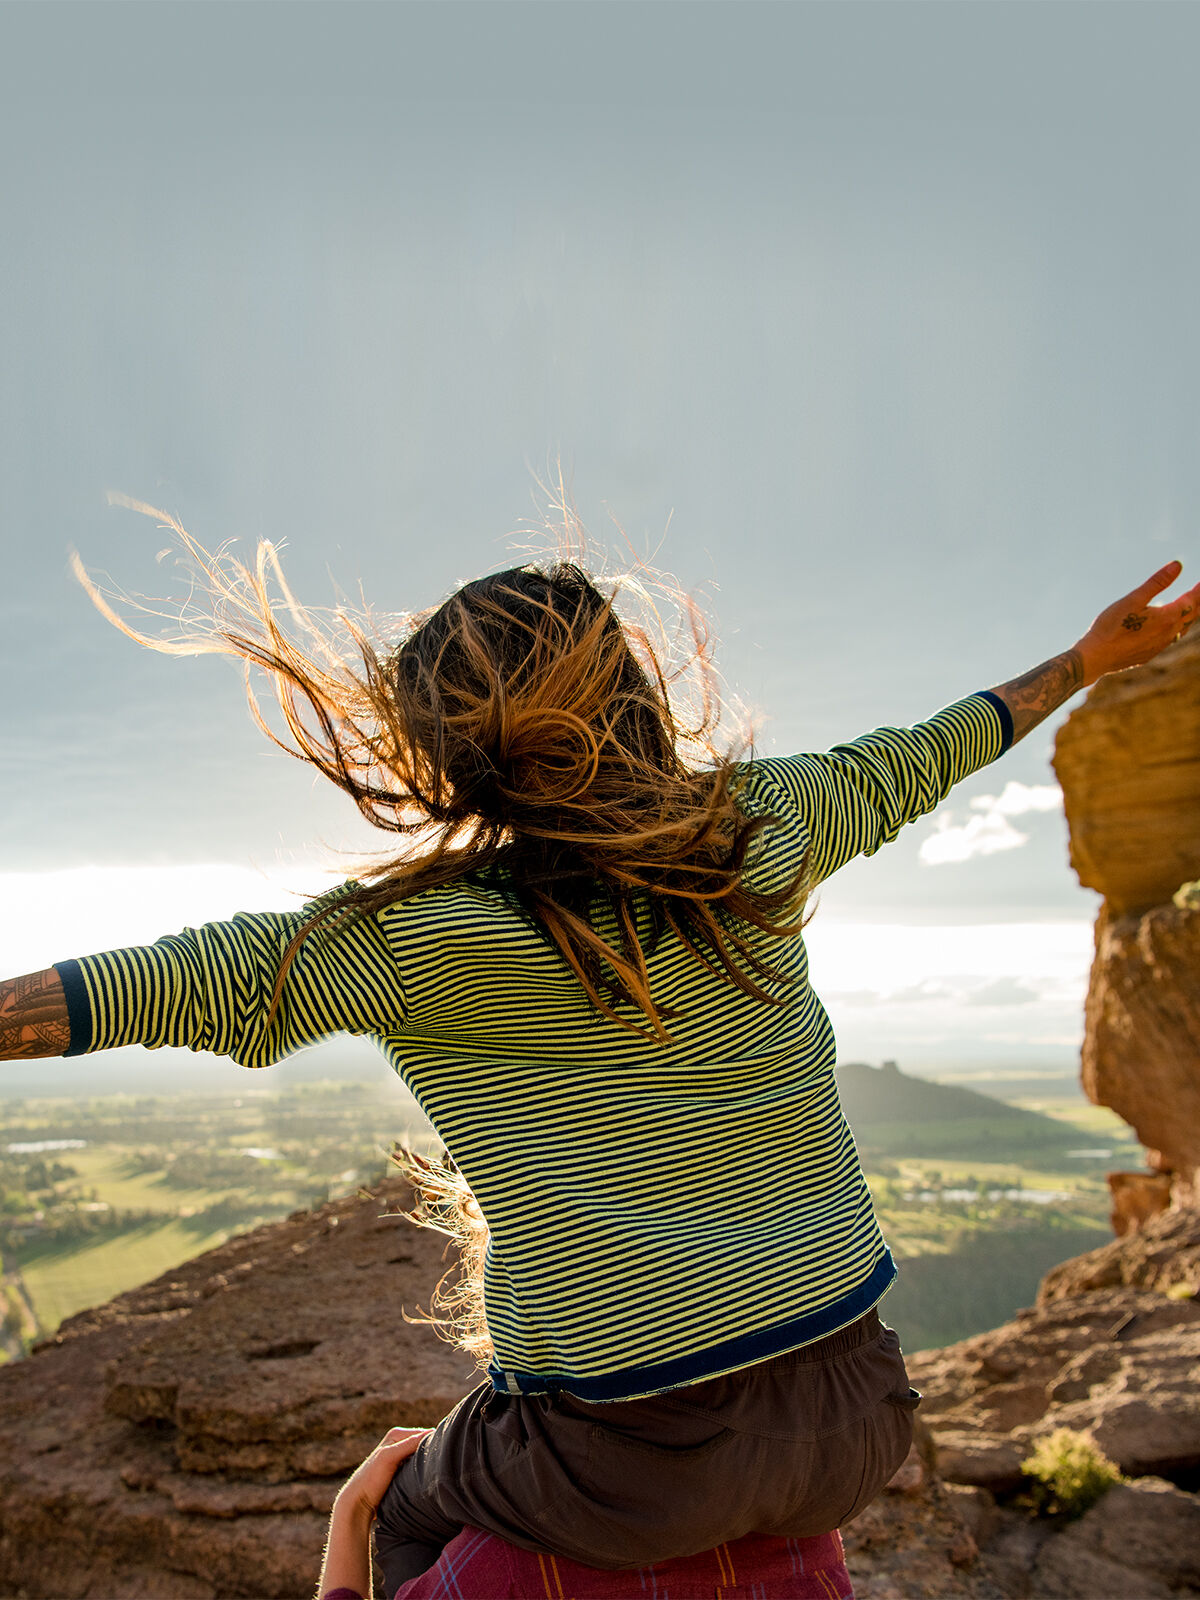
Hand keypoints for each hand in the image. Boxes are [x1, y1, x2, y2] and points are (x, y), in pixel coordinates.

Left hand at [337, 1427, 429, 1518]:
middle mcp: (398, 1443)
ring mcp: (399, 1458)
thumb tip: (431, 1433)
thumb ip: (408, 1444)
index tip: (437, 1458)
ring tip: (428, 1475)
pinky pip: (417, 1469)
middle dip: (430, 1455)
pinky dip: (421, 1473)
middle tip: (433, 1468)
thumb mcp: (389, 1457)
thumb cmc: (370, 1480)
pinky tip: (422, 1481)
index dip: (432, 1444)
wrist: (358, 1504)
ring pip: (421, 1458)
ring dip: (426, 1465)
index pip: (425, 1434)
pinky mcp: (400, 1472)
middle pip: (424, 1446)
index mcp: (396, 1434)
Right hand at [1075, 560, 1199, 685]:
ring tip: (1191, 609)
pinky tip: (1169, 629)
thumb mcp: (1133, 599)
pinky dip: (1176, 630)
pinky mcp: (1150, 654)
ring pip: (1182, 629)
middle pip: (1191, 616)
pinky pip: (1170, 640)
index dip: (1199, 591)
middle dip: (1198, 603)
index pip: (1191, 601)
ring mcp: (1160, 646)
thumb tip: (1177, 565)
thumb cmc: (1111, 626)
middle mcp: (1168, 633)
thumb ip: (1157, 582)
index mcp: (1167, 618)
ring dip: (1189, 618)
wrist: (1096, 657)